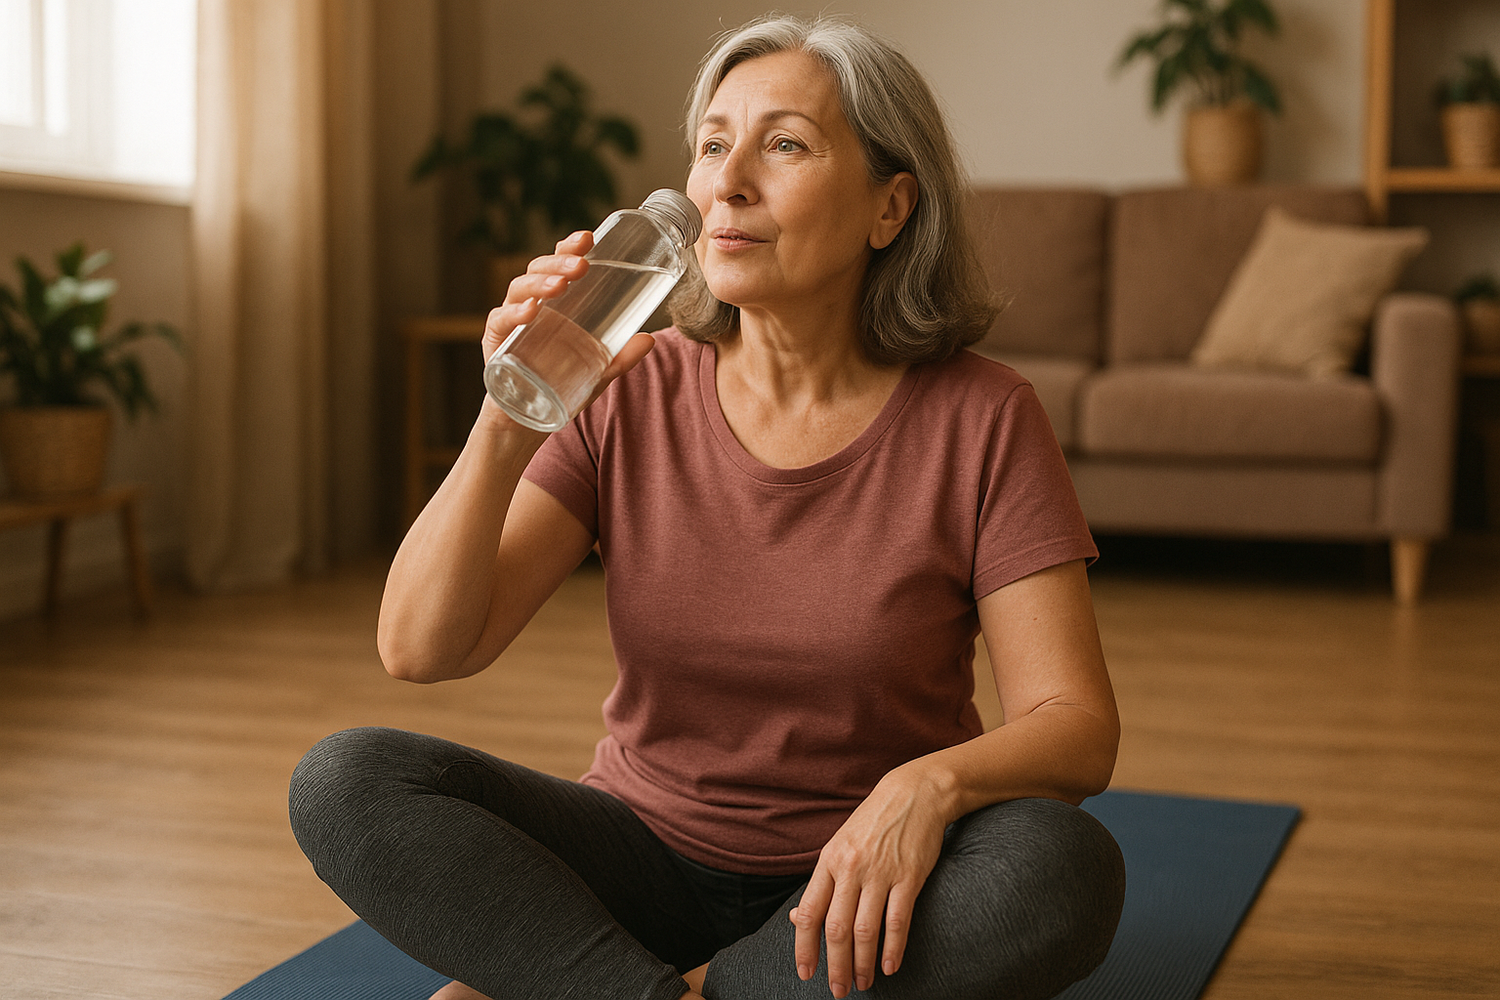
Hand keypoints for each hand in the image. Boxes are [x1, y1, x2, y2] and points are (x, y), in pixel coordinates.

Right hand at [480, 231, 654, 415]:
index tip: (588, 237)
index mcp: (553, 303)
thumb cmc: (560, 388)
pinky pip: (500, 321)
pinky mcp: (495, 343)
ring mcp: (510, 322)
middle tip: (582, 265)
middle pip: (539, 269)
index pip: (559, 265)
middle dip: (560, 262)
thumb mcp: (597, 373)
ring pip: (519, 289)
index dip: (570, 248)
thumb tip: (650, 339)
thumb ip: (620, 358)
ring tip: (562, 286)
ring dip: (540, 283)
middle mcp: (530, 305)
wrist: (527, 422)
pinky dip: (514, 313)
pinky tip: (531, 312)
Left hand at [790, 767, 949, 996]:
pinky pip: (898, 920)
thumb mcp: (839, 845)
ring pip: (865, 930)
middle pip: (836, 929)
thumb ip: (822, 883)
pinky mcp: (909, 876)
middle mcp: (851, 868)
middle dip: (835, 966)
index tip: (806, 973)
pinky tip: (889, 967)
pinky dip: (893, 948)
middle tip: (838, 990)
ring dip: (863, 963)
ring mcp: (881, 873)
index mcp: (829, 861)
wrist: (914, 793)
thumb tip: (798, 918)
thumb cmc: (872, 823)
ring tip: (863, 983)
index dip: (804, 948)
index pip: (809, 913)